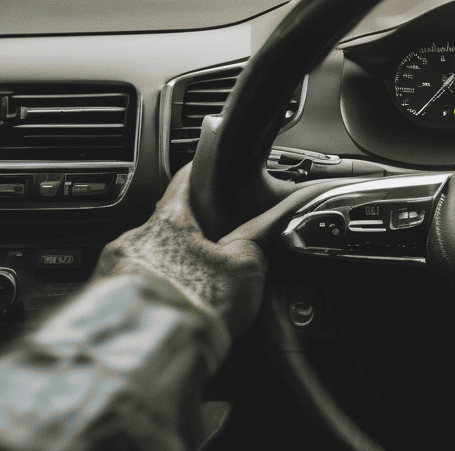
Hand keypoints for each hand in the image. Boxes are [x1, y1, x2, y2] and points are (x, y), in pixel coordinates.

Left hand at [94, 162, 266, 339]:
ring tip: (189, 299)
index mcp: (167, 222)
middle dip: (185, 244)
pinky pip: (127, 294)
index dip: (199, 175)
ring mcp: (109, 275)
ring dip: (163, 275)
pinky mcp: (97, 308)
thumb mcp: (245, 268)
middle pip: (164, 230)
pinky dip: (146, 301)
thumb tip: (280, 215)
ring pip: (144, 263)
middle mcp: (132, 241)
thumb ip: (259, 237)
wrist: (148, 359)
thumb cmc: (195, 308)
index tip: (205, 172)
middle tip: (208, 262)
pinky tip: (167, 319)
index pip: (183, 181)